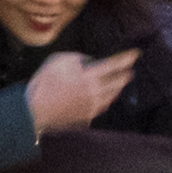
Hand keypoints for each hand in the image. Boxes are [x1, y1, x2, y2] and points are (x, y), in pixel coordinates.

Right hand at [24, 46, 138, 136]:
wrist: (35, 110)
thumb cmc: (45, 81)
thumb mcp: (60, 59)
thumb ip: (79, 58)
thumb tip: (90, 63)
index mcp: (89, 77)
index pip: (113, 65)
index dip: (126, 59)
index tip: (136, 54)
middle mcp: (95, 94)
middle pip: (116, 84)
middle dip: (125, 76)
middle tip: (131, 71)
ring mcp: (91, 109)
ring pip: (110, 99)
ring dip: (117, 90)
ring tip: (120, 85)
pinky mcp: (85, 119)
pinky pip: (99, 109)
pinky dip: (103, 102)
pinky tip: (102, 101)